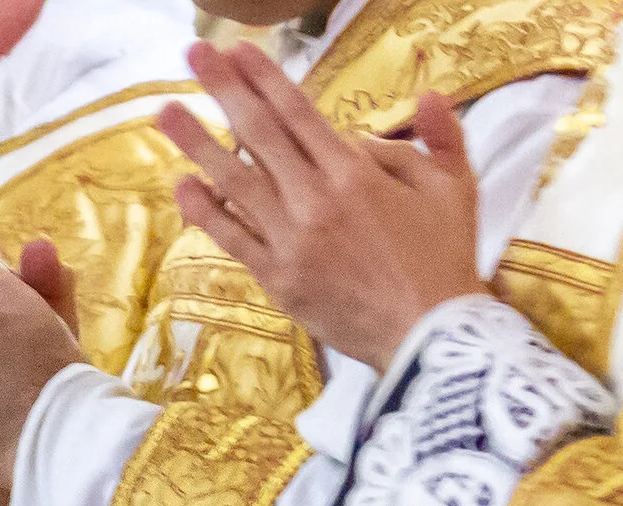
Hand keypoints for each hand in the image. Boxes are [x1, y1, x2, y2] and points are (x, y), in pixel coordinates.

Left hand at [162, 43, 485, 370]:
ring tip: (165, 112)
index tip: (237, 50)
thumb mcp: (456, 190)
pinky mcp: (279, 280)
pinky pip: (233, 239)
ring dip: (197, 143)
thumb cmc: (445, 263)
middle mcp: (315, 200)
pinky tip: (182, 186)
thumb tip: (428, 96)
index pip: (298, 112)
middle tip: (196, 53)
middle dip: (224, 89)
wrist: (432, 338)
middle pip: (259, 134)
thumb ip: (442, 137)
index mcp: (354, 173)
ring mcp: (292, 241)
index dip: (264, 77)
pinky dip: (205, 212)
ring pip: (234, 182)